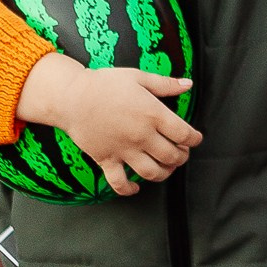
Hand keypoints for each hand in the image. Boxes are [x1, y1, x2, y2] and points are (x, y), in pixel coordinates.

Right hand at [16, 53, 198, 196]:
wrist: (72, 97)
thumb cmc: (105, 84)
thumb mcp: (139, 77)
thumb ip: (166, 84)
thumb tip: (188, 84)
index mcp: (153, 114)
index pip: (184, 134)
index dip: (194, 139)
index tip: (195, 138)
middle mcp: (142, 136)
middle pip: (172, 156)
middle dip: (182, 157)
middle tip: (181, 152)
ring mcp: (124, 150)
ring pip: (152, 173)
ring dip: (165, 173)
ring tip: (166, 167)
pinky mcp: (107, 160)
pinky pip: (120, 183)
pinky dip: (130, 189)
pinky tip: (136, 187)